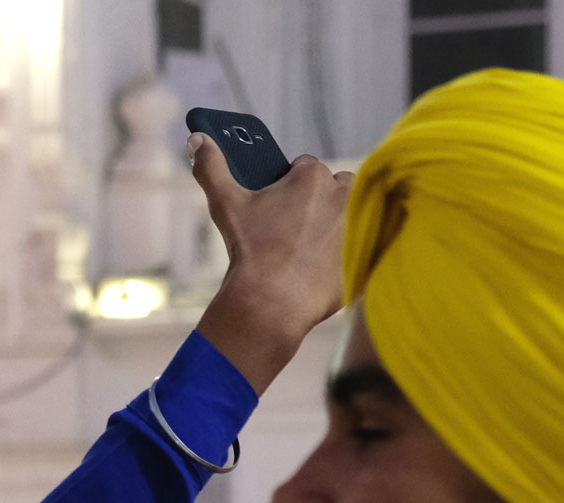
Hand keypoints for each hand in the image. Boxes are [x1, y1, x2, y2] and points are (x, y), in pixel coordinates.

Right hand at [190, 133, 352, 394]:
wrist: (272, 302)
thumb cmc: (250, 250)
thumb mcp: (225, 204)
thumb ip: (211, 167)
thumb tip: (197, 139)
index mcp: (312, 175)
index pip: (305, 167)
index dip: (290, 185)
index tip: (281, 205)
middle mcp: (342, 194)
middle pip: (334, 186)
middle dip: (320, 200)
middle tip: (296, 228)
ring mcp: (358, 225)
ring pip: (351, 213)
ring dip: (339, 222)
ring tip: (313, 247)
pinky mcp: (365, 255)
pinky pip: (360, 246)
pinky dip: (346, 254)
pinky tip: (324, 268)